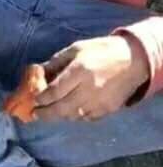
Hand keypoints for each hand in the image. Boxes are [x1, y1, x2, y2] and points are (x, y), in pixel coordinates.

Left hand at [34, 35, 149, 122]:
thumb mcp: (76, 49)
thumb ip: (57, 62)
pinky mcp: (109, 109)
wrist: (132, 60)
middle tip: (35, 114)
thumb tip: (39, 72)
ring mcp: (100, 101)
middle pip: (63, 108)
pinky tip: (69, 111)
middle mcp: (89, 88)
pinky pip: (87, 117)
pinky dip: (76, 116)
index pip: (56, 90)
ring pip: (74, 115)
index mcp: (80, 70)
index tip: (34, 100)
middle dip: (46, 113)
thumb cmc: (100, 50)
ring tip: (50, 113)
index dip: (42, 98)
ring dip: (60, 115)